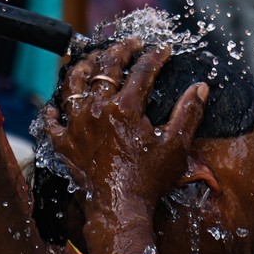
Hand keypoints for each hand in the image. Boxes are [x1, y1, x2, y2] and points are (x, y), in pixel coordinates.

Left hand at [43, 39, 209, 209]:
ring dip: (82, 67)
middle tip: (129, 44)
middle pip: (105, 67)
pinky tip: (57, 105)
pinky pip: (52, 121)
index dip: (154, 56)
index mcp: (126, 107)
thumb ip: (189, 113)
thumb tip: (201, 87)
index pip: (142, 70)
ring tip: (90, 60)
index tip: (162, 50)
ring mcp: (77, 125)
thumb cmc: (149, 180)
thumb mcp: (176, 145)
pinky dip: (55, 110)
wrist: (120, 209)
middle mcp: (97, 109)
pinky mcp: (63, 143)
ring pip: (73, 84)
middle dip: (120, 50)